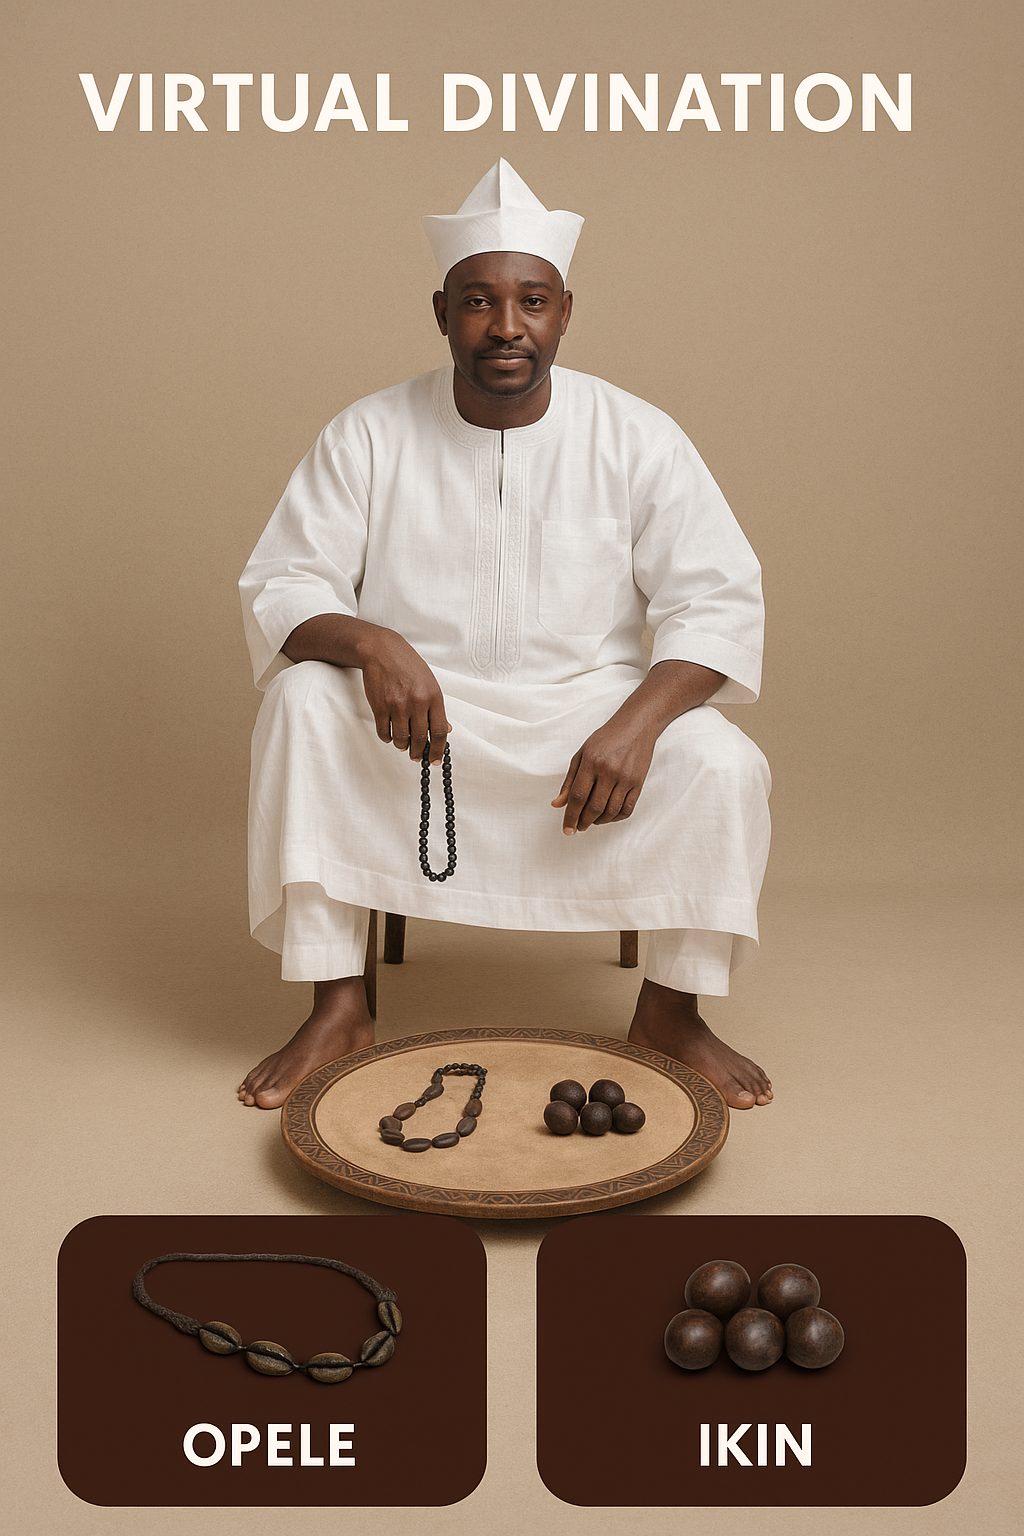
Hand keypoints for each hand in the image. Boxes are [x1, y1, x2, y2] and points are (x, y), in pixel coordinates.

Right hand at [359, 630, 450, 763]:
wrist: (382, 651)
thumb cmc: (408, 666)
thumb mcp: (429, 683)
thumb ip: (436, 708)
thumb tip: (445, 730)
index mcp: (433, 696)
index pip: (439, 731)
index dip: (439, 750)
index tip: (436, 759)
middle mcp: (416, 702)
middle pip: (420, 739)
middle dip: (419, 753)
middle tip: (417, 757)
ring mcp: (397, 705)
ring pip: (401, 739)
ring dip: (402, 746)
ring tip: (403, 744)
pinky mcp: (379, 707)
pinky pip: (384, 732)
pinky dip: (387, 738)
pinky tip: (390, 735)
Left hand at [551, 719, 657, 833]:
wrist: (636, 726)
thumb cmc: (606, 739)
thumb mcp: (582, 754)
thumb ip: (569, 780)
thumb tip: (557, 804)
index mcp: (591, 762)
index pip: (577, 796)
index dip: (570, 816)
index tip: (567, 829)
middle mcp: (609, 771)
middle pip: (594, 807)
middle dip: (583, 822)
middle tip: (578, 827)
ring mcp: (625, 778)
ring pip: (611, 811)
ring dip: (599, 821)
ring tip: (592, 821)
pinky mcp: (638, 783)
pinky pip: (627, 809)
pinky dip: (616, 818)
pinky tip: (608, 816)